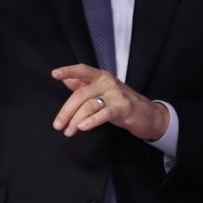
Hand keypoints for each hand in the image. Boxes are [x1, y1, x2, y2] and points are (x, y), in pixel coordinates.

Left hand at [51, 64, 169, 140]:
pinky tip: (82, 127)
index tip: (55, 74)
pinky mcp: (123, 107)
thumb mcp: (103, 92)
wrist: (147, 114)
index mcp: (101, 76)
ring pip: (89, 106)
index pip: (83, 70)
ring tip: (68, 131)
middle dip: (66, 111)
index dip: (68, 71)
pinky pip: (104, 114)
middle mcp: (108, 82)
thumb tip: (66, 81)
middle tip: (58, 125)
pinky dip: (91, 121)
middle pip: (81, 94)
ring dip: (75, 120)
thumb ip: (85, 85)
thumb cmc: (121, 102)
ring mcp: (116, 94)